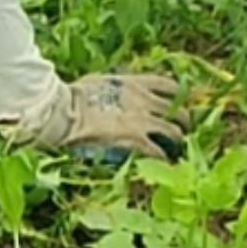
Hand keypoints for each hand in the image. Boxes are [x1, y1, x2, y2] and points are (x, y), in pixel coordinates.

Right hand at [23, 73, 189, 162]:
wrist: (64, 113)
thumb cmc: (73, 97)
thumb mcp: (100, 83)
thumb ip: (117, 88)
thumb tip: (117, 92)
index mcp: (135, 83)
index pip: (170, 86)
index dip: (178, 97)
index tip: (177, 106)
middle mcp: (145, 100)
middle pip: (179, 111)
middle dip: (182, 124)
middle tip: (179, 134)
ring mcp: (143, 121)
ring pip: (174, 133)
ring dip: (175, 143)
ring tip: (172, 152)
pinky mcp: (137, 141)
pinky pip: (159, 152)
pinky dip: (162, 159)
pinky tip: (160, 165)